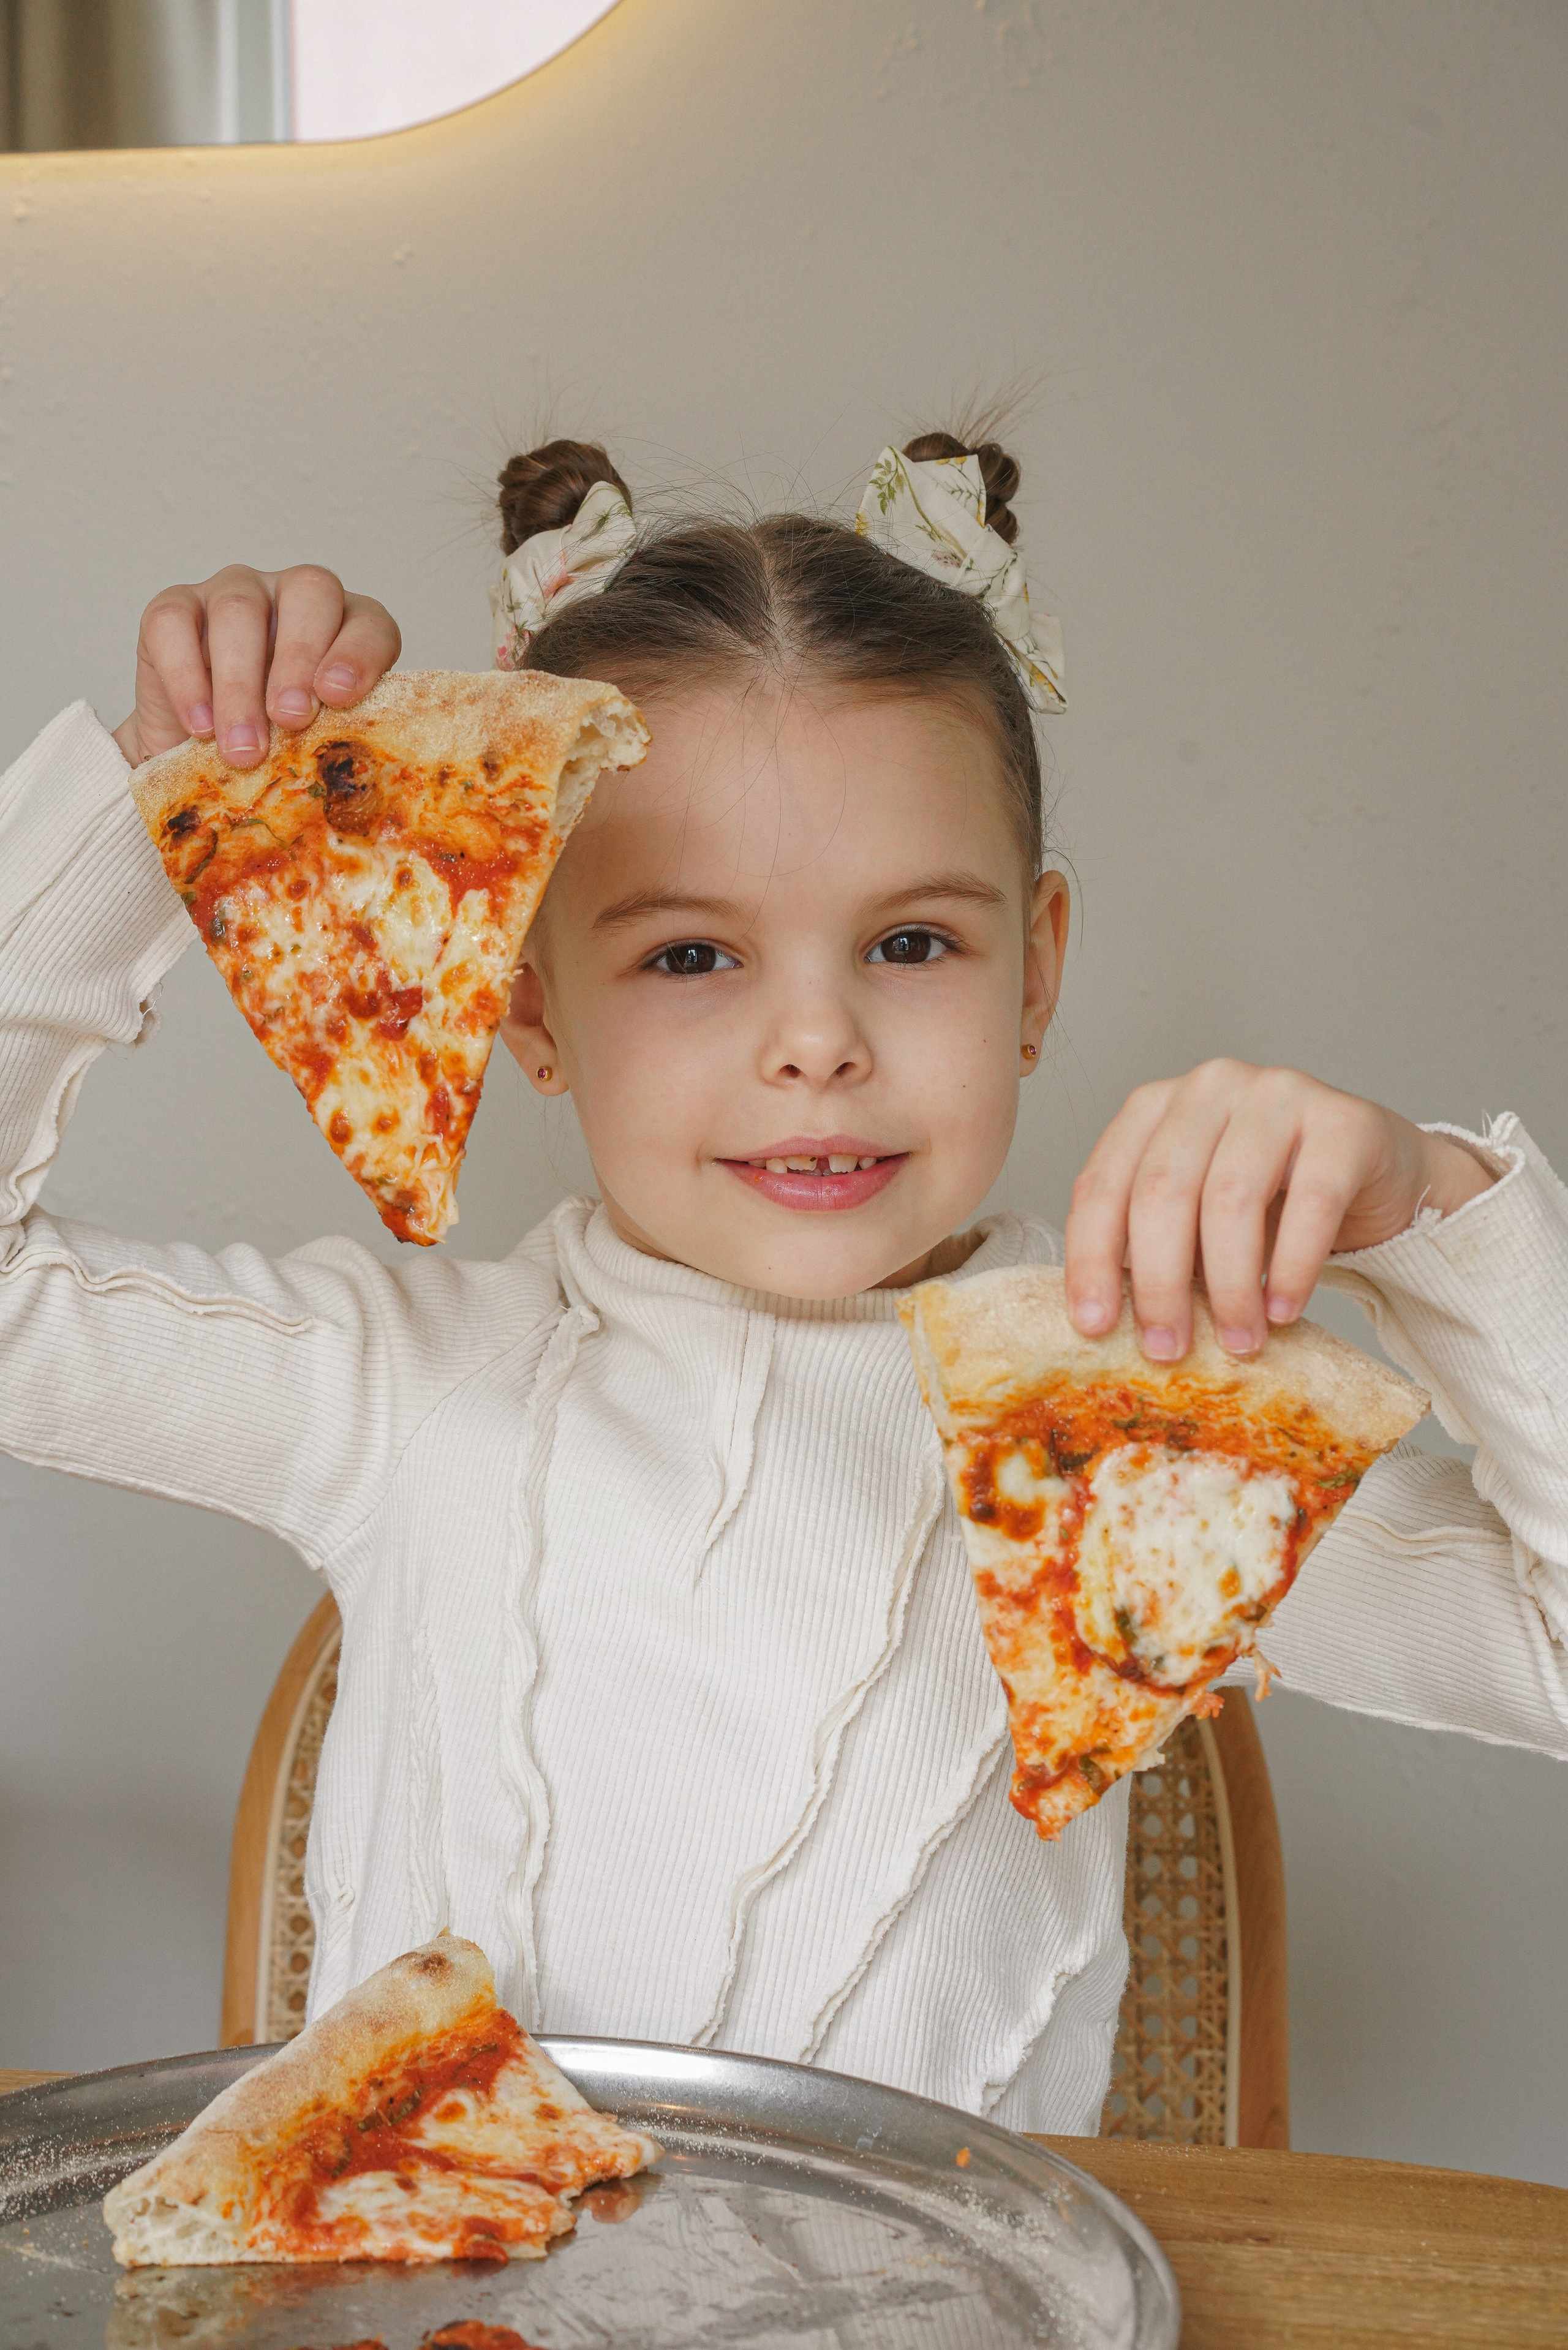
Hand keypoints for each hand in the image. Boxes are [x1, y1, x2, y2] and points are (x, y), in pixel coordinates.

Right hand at [112, 564, 401, 769]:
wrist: (194, 761)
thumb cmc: (271, 750)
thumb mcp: (311, 749)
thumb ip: (334, 744)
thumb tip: (341, 778)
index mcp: (344, 625)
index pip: (368, 623)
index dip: (358, 654)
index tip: (339, 698)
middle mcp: (292, 596)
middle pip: (308, 592)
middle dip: (299, 659)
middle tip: (290, 720)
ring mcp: (232, 593)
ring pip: (238, 610)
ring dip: (241, 684)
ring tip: (243, 747)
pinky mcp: (174, 607)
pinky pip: (173, 623)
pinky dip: (185, 678)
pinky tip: (199, 726)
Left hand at [1064, 1059, 1494, 1358]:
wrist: (1371, 1177)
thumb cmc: (1269, 1202)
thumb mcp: (1196, 1221)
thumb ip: (1154, 1250)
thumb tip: (1109, 1326)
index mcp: (1154, 1106)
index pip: (1103, 1183)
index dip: (1092, 1258)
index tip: (1093, 1326)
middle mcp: (1209, 1086)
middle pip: (1162, 1189)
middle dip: (1159, 1282)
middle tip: (1166, 1348)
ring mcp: (1277, 1093)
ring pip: (1231, 1197)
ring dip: (1230, 1285)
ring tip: (1237, 1343)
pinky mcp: (1343, 1121)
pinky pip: (1312, 1202)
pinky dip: (1292, 1267)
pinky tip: (1284, 1311)